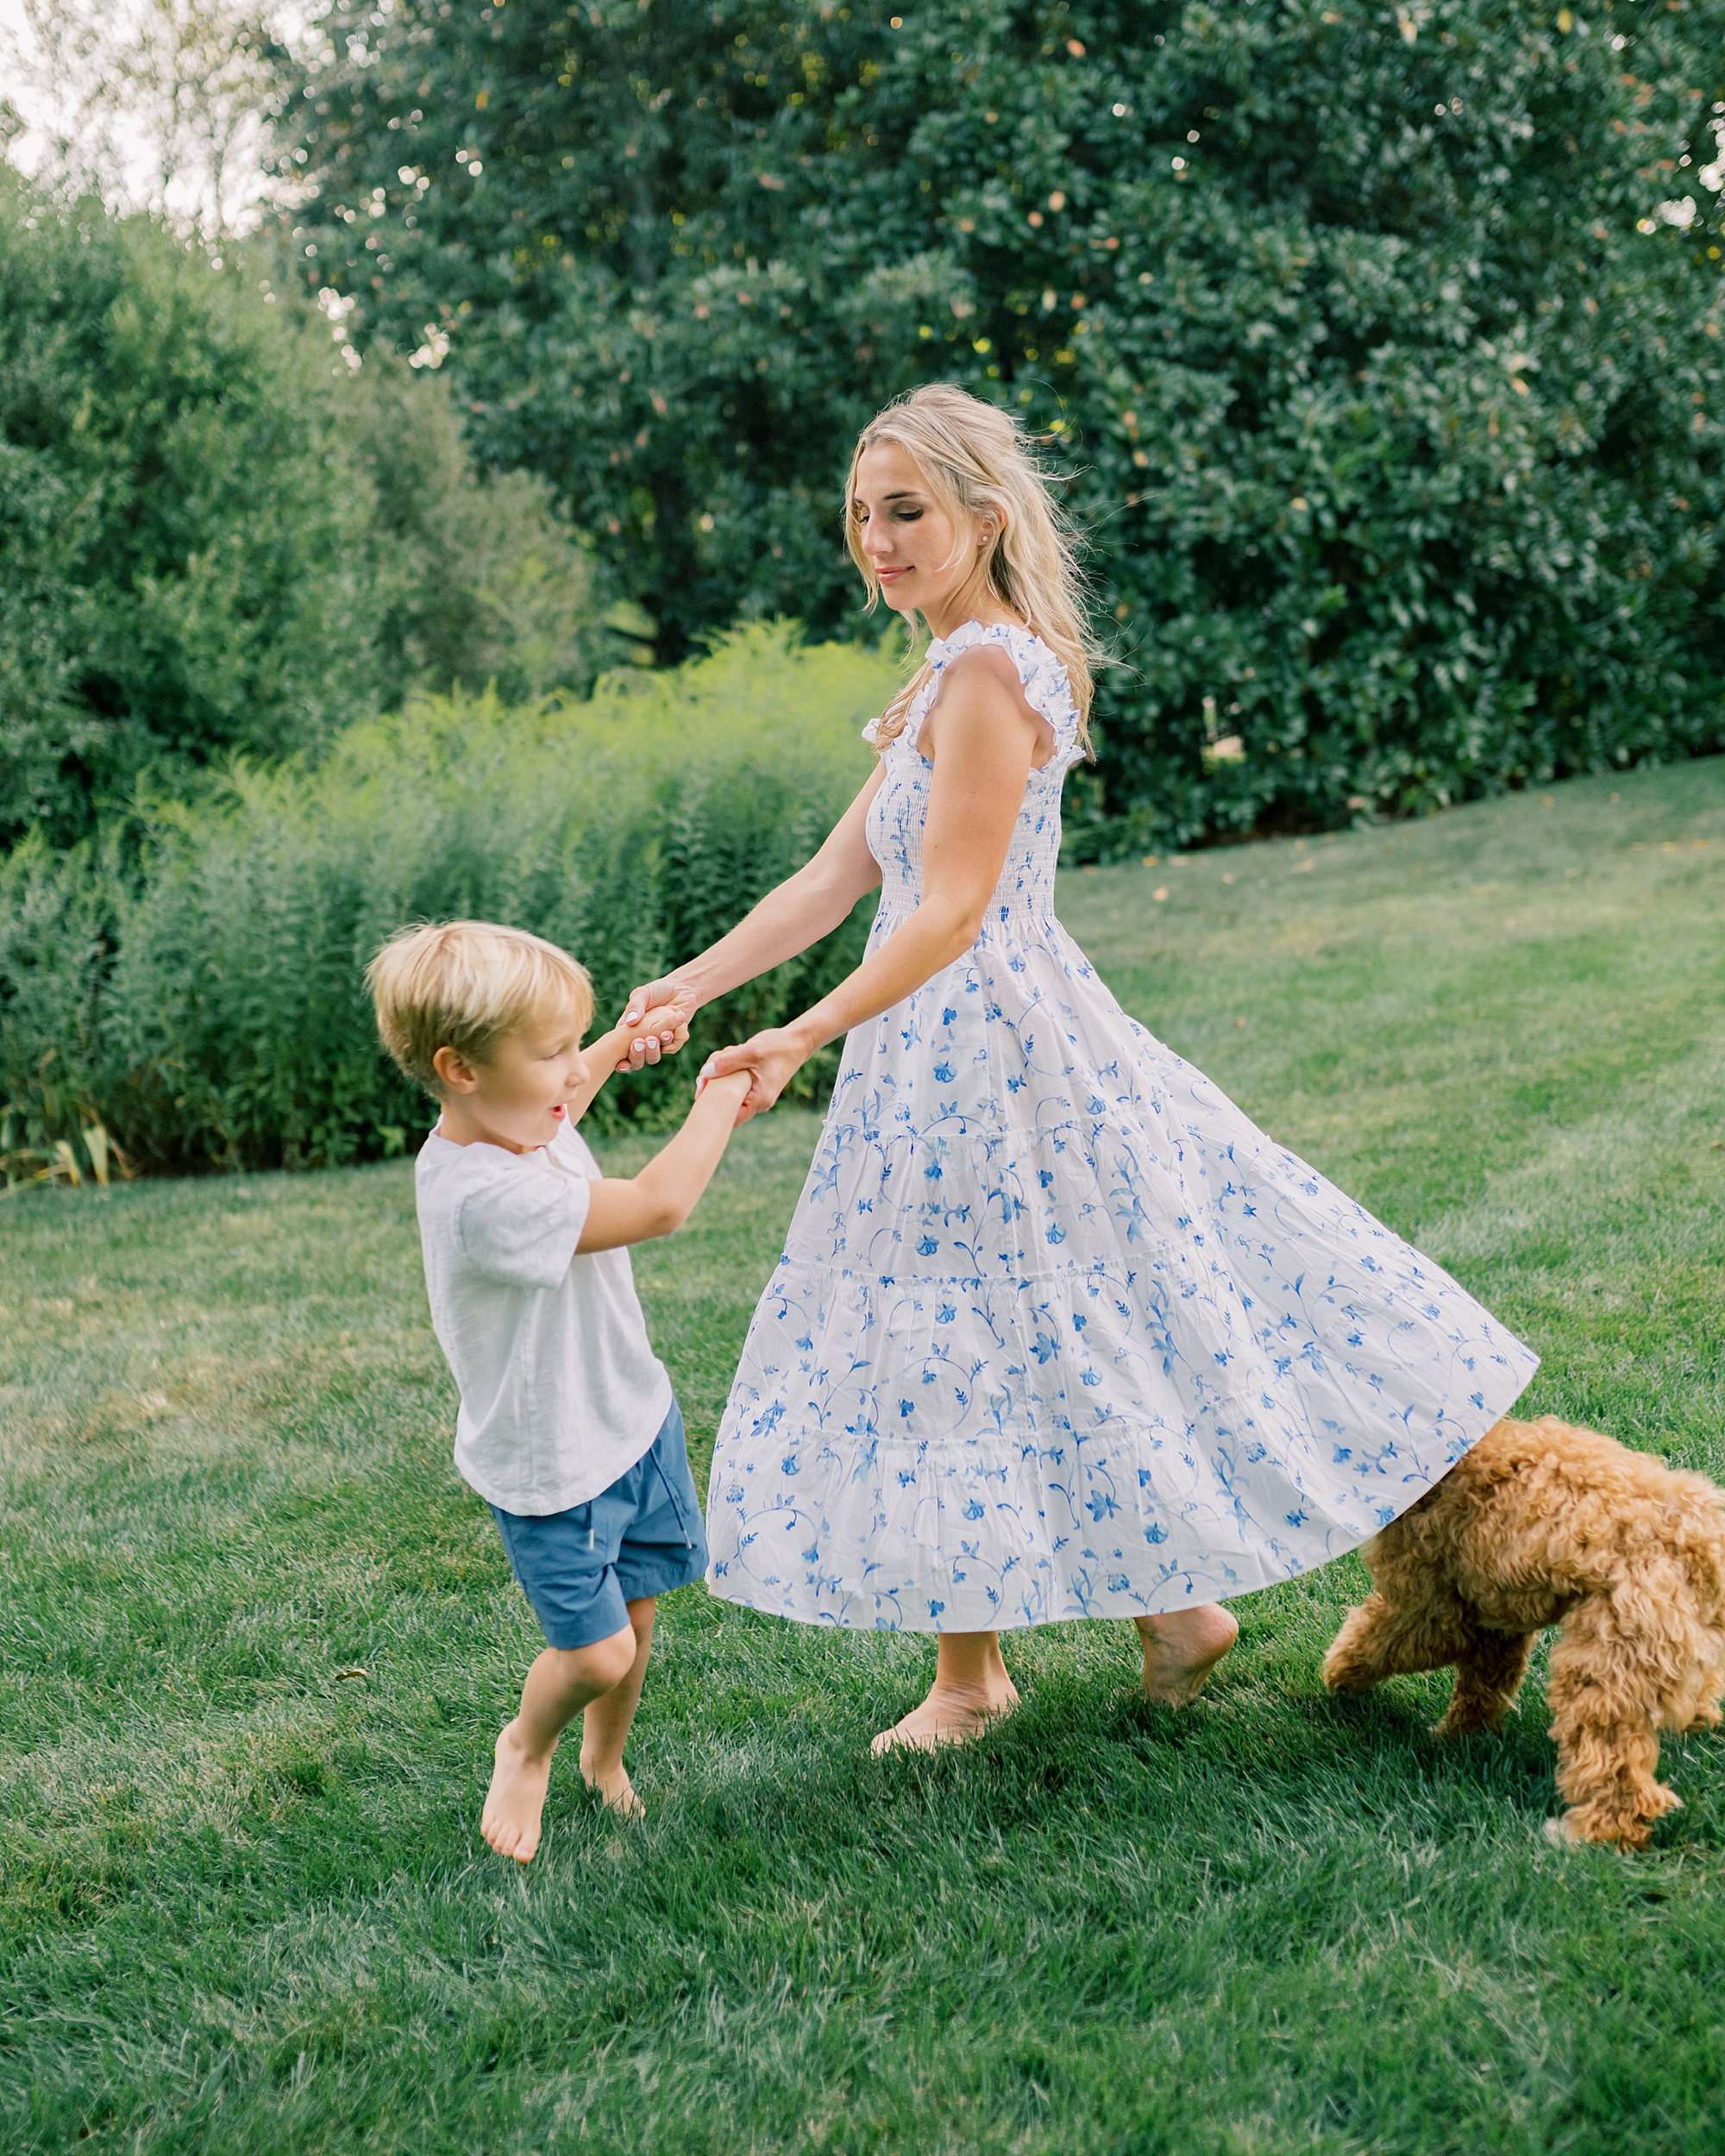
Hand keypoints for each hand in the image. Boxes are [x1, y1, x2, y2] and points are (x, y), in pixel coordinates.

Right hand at [615, 983, 697, 1072]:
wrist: (681, 989)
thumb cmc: (658, 990)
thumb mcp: (642, 994)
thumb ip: (635, 1006)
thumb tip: (631, 1022)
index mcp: (629, 1029)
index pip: (620, 1048)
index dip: (620, 1059)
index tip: (622, 1063)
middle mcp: (643, 1038)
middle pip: (637, 1058)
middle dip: (638, 1055)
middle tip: (641, 1042)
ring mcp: (658, 1042)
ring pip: (654, 1057)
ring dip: (656, 1049)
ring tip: (664, 1034)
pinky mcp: (673, 1041)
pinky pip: (673, 1047)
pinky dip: (676, 1039)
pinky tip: (678, 1026)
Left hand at [697, 1027, 811, 1122]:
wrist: (797, 1042)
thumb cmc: (777, 1047)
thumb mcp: (750, 1051)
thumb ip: (727, 1063)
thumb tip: (704, 1073)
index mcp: (758, 1100)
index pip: (730, 1118)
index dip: (712, 1109)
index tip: (699, 1093)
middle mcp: (759, 1103)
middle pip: (727, 1106)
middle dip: (714, 1090)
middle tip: (706, 1075)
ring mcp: (757, 1096)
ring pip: (730, 1094)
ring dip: (721, 1079)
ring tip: (723, 1059)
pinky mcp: (755, 1087)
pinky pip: (736, 1086)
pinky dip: (729, 1074)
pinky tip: (731, 1057)